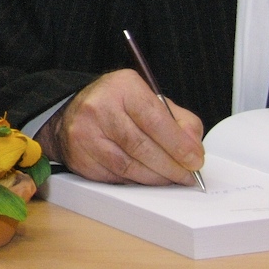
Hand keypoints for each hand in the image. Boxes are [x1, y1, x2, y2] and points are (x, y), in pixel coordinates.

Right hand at [36, 69, 204, 185]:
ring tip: (171, 179)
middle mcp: (99, 107)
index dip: (178, 144)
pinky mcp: (79, 157)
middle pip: (141, 146)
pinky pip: (115, 177)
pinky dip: (136, 182)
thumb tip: (193, 149)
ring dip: (155, 178)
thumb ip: (179, 121)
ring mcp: (85, 134)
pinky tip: (147, 179)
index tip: (195, 160)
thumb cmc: (118, 106)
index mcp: (122, 86)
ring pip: (128, 166)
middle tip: (187, 176)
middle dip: (170, 166)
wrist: (73, 113)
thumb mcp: (150, 100)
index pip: (154, 119)